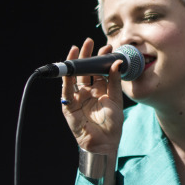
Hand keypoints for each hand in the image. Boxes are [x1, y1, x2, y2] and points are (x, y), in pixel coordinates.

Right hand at [60, 38, 124, 154]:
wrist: (105, 142)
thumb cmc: (112, 124)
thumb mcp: (116, 98)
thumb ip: (115, 81)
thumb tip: (117, 62)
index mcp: (100, 90)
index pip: (98, 71)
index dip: (101, 59)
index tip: (107, 47)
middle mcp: (88, 92)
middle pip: (85, 71)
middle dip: (87, 56)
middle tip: (89, 42)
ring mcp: (78, 98)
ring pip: (75, 77)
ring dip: (75, 63)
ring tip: (77, 48)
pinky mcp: (69, 105)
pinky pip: (67, 89)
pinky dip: (67, 78)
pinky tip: (70, 66)